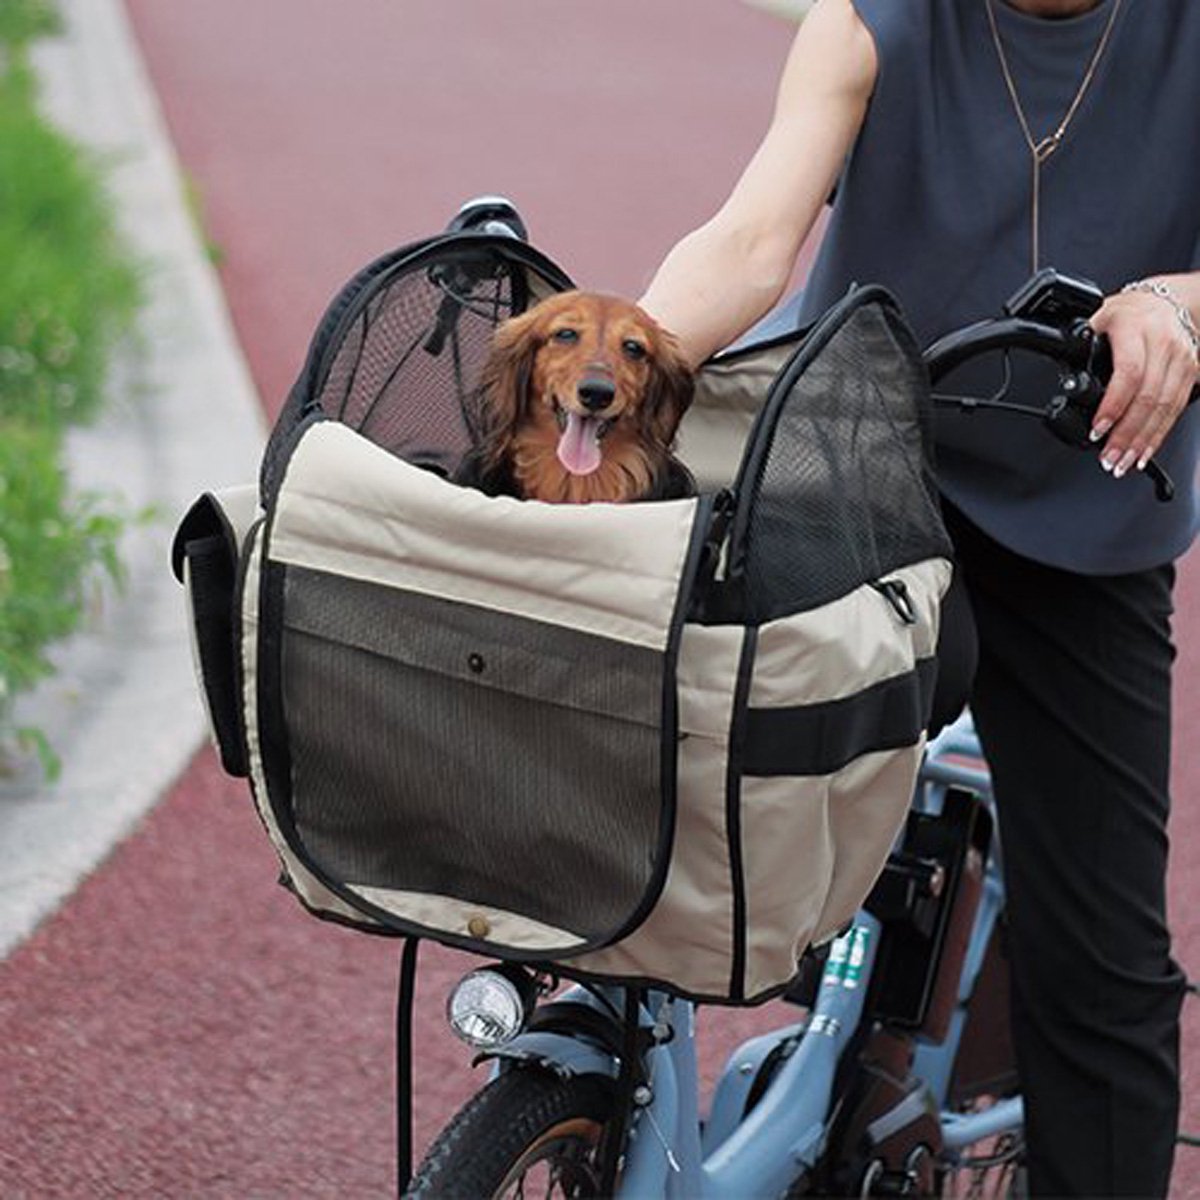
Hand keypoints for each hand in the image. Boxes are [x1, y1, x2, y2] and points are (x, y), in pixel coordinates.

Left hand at [1088, 285, 1198, 478]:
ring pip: (1164, 406)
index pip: (1128, 372)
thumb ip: (1081, 347)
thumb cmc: (1127, 314)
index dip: (1113, 405)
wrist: (1167, 300)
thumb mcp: (1097, 319)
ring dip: (1142, 441)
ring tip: (1123, 463)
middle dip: (1126, 434)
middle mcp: (1162, 341)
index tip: (1098, 429)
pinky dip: (1159, 434)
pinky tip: (1144, 452)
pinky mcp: (1191, 371)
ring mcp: (1181, 357)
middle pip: (1148, 396)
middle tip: (1108, 457)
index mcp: (1133, 326)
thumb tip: (1065, 382)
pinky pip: (1176, 408)